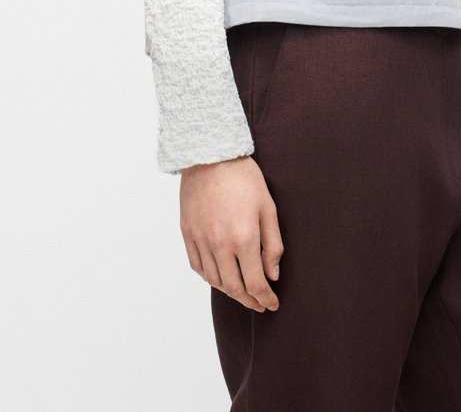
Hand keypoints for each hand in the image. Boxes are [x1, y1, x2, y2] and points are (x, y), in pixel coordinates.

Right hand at [179, 155, 282, 312]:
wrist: (210, 155)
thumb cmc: (244, 178)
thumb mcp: (268, 207)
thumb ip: (273, 244)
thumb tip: (273, 275)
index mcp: (244, 238)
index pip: (255, 283)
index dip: (265, 298)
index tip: (272, 304)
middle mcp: (220, 244)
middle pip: (234, 287)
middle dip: (250, 300)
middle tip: (260, 304)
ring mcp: (201, 240)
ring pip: (215, 281)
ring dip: (230, 292)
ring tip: (243, 293)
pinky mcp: (187, 233)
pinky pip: (198, 266)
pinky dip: (210, 278)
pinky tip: (220, 278)